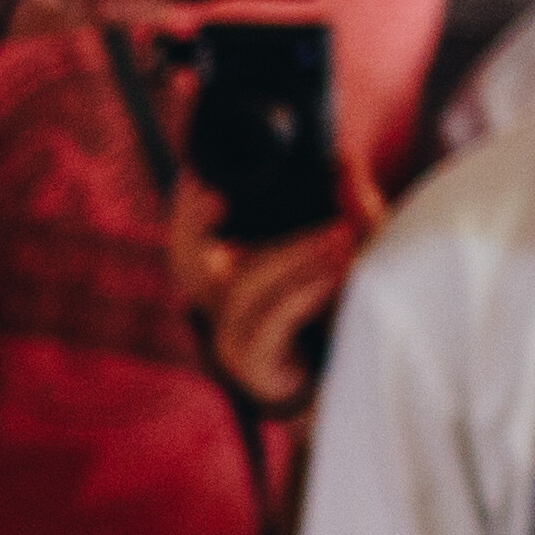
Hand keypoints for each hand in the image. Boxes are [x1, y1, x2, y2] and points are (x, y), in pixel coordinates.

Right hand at [165, 163, 359, 412]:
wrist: (347, 376)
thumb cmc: (336, 306)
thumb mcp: (348, 250)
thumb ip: (349, 206)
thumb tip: (343, 158)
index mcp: (227, 263)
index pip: (189, 223)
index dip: (186, 197)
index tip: (196, 164)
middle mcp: (216, 296)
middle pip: (185, 255)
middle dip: (194, 221)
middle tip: (218, 195)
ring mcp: (228, 331)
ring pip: (242, 286)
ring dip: (293, 256)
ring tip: (340, 235)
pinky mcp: (252, 361)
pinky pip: (270, 322)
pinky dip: (303, 294)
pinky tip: (333, 276)